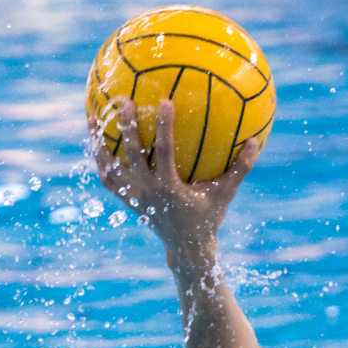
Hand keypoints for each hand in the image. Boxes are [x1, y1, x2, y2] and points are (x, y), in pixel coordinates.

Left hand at [92, 98, 258, 262]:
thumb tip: (254, 141)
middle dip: (127, 126)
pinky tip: (96, 142)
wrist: (186, 248)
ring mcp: (134, 196)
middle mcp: (148, 191)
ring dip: (100, 142)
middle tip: (124, 100)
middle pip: (131, 154)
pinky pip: (108, 178)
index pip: (164, 152)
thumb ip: (240, 168)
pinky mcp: (128, 200)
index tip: (165, 101)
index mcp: (170, 188)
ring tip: (93, 116)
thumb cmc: (209, 217)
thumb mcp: (226, 194)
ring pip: (110, 166)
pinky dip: (100, 160)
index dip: (164, 127)